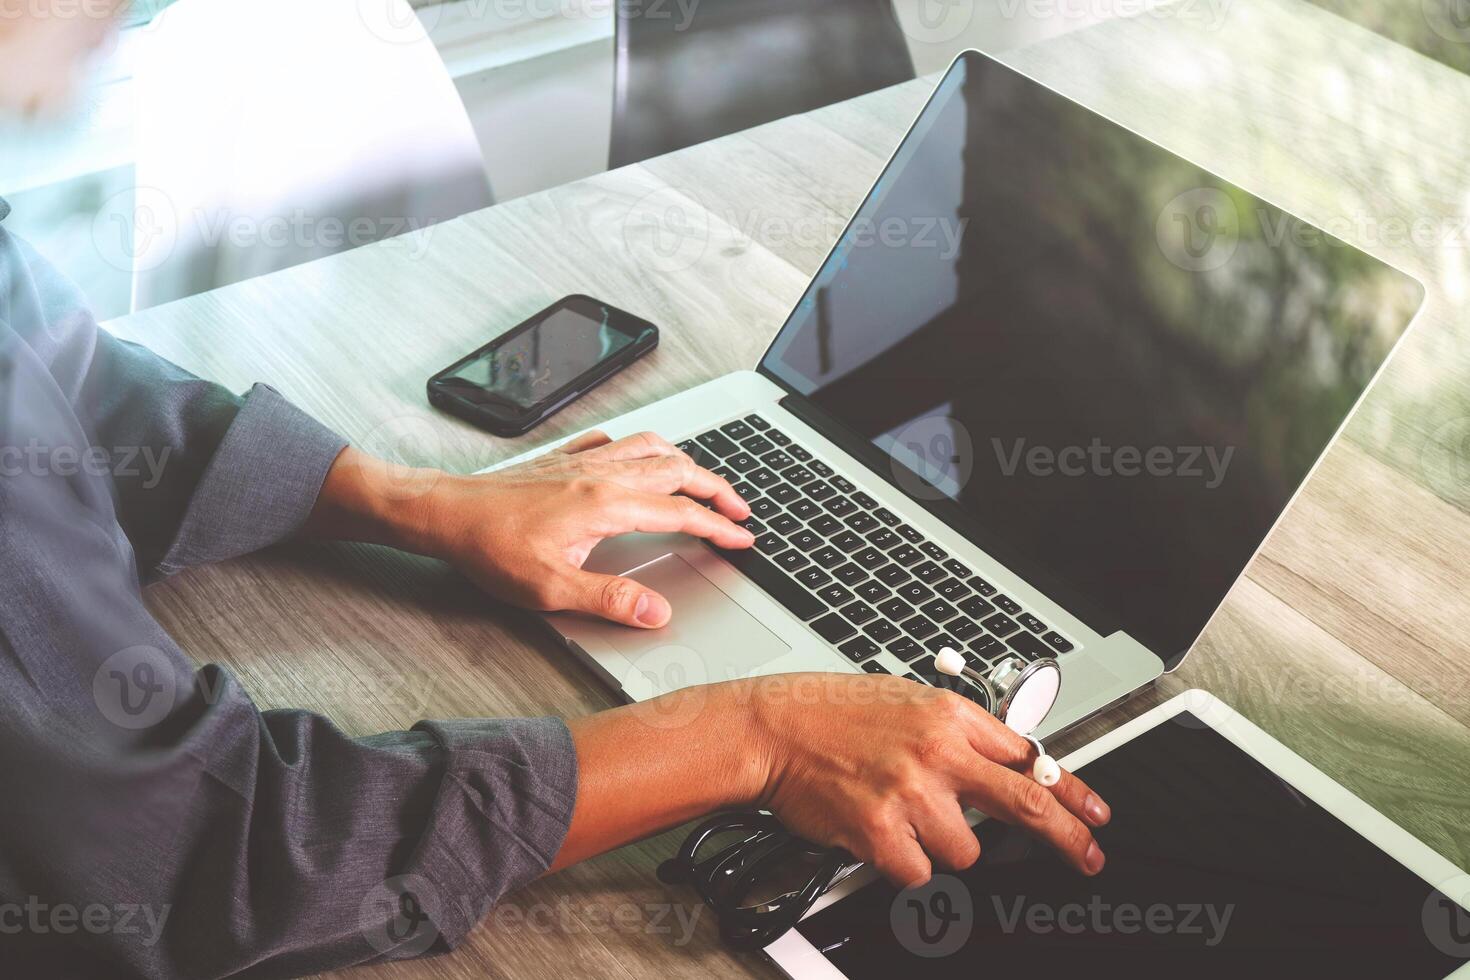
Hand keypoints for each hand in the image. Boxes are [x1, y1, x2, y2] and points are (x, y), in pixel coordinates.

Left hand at [310, 431, 754, 627]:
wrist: (445, 513)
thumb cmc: (490, 548)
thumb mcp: (551, 589)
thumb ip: (609, 600)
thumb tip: (655, 613)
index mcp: (608, 505)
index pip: (681, 514)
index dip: (719, 527)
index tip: (742, 538)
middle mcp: (601, 474)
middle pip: (677, 470)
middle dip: (715, 488)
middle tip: (739, 508)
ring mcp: (582, 462)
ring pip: (650, 448)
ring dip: (684, 462)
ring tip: (701, 479)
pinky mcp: (561, 459)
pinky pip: (612, 441)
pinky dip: (637, 446)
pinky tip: (635, 455)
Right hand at [555, 673, 1109, 886]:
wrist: (773, 727)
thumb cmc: (831, 712)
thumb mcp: (905, 700)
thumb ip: (956, 733)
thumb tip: (1004, 762)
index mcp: (950, 715)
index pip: (1028, 756)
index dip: (1069, 789)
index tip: (1095, 812)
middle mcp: (939, 753)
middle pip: (1026, 804)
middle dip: (1068, 837)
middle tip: (1090, 856)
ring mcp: (912, 794)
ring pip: (965, 850)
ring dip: (940, 844)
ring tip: (902, 816)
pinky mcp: (882, 832)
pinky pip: (918, 871)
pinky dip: (902, 862)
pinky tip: (878, 833)